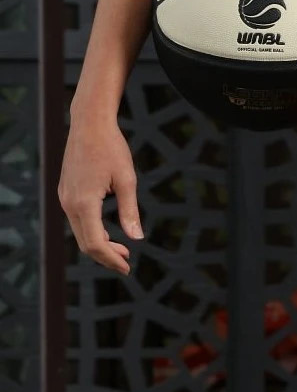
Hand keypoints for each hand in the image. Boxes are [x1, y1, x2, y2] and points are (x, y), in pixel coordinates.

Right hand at [59, 114, 142, 274]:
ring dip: (99, 243)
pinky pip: (78, 219)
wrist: (89, 124)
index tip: (128, 267)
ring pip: (80, 232)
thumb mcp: (127, 179)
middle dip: (106, 255)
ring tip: (122, 249)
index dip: (111, 258)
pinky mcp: (66, 192)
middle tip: (127, 262)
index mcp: (84, 203)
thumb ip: (129, 211)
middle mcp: (69, 204)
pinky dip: (92, 230)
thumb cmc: (112, 148)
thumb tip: (137, 238)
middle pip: (85, 242)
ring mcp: (64, 198)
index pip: (95, 243)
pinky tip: (108, 232)